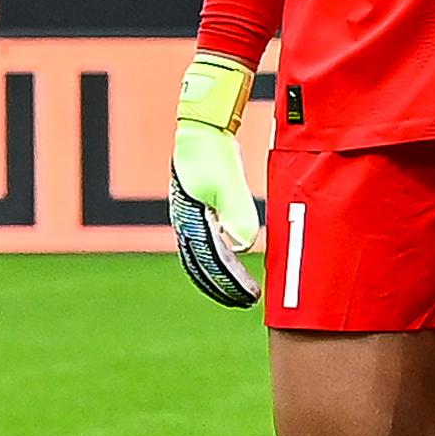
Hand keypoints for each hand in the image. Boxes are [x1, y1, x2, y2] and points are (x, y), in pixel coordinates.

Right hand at [169, 50, 263, 308]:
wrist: (199, 132)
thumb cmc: (211, 155)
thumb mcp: (227, 182)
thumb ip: (236, 211)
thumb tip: (244, 245)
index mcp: (192, 221)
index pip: (210, 263)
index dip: (229, 283)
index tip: (248, 298)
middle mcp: (186, 224)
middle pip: (203, 266)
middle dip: (224, 287)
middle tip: (247, 302)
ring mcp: (189, 218)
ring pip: (202, 257)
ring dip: (220, 276)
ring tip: (240, 291)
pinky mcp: (196, 210)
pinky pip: (205, 242)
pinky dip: (217, 258)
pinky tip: (231, 263)